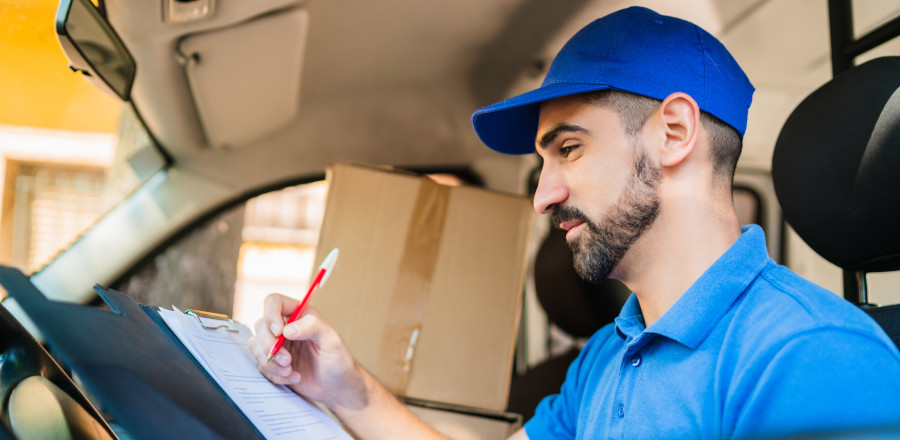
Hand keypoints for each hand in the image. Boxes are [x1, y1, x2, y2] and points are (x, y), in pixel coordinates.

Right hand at [248, 293, 364, 408]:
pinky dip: (275, 374)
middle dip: (269, 345)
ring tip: (290, 371)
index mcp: (299, 314)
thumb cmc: (337, 360)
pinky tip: (294, 377)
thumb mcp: (331, 340)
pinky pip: (261, 365)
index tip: (278, 332)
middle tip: (287, 360)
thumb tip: (287, 329)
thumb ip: (313, 327)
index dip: (271, 314)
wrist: (336, 386)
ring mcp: (277, 345)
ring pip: (256, 346)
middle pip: (260, 325)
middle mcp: (285, 327)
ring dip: (270, 362)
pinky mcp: (273, 362)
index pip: (274, 302)